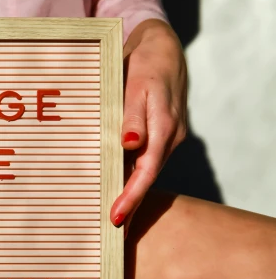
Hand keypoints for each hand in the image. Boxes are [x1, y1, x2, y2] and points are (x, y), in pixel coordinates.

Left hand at [110, 19, 187, 232]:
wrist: (160, 48)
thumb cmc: (145, 64)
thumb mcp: (137, 85)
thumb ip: (132, 115)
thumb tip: (131, 144)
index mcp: (164, 128)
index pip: (145, 171)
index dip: (131, 196)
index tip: (116, 217)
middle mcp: (168, 138)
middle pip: (146, 178)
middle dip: (130, 204)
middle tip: (108, 230)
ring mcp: (165, 137)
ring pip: (144, 171)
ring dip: (128, 192)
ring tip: (108, 217)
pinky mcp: (157, 134)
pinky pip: (143, 160)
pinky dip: (129, 175)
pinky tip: (113, 186)